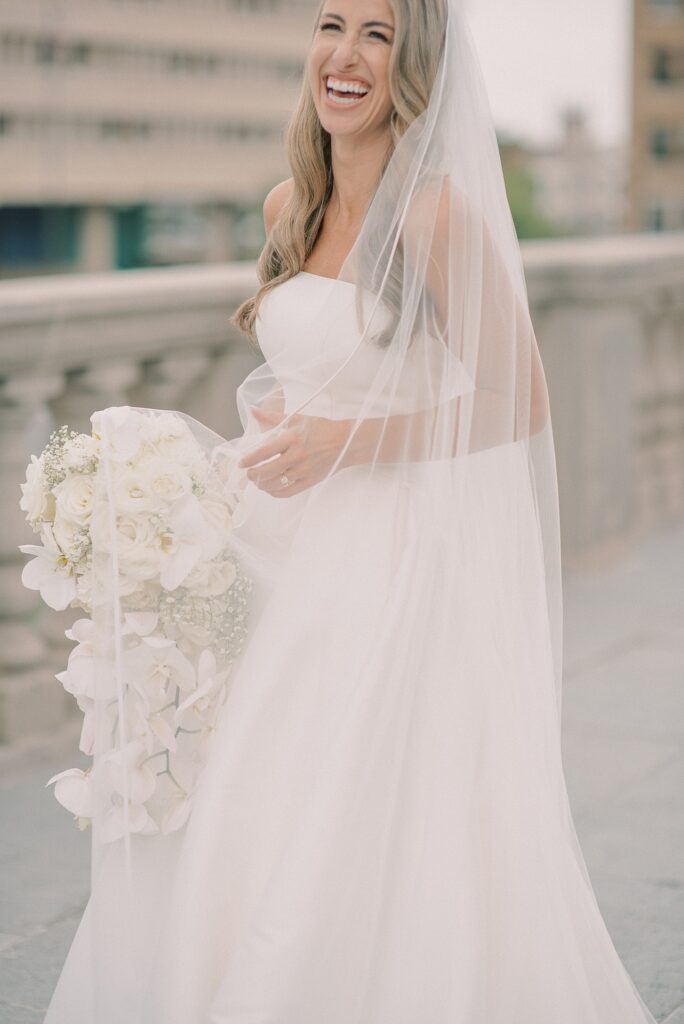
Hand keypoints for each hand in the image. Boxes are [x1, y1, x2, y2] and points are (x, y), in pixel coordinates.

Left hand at [237, 406, 351, 497]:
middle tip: (248, 474)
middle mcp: (298, 455)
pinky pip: (289, 492)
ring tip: (257, 481)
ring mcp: (304, 470)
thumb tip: (253, 410)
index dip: (249, 459)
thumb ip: (272, 417)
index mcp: (292, 438)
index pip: (264, 452)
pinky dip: (276, 492)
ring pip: (277, 484)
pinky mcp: (311, 481)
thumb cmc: (321, 428)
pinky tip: (271, 488)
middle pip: (268, 471)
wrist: (346, 442)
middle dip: (253, 475)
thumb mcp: (297, 418)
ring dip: (262, 485)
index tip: (241, 463)